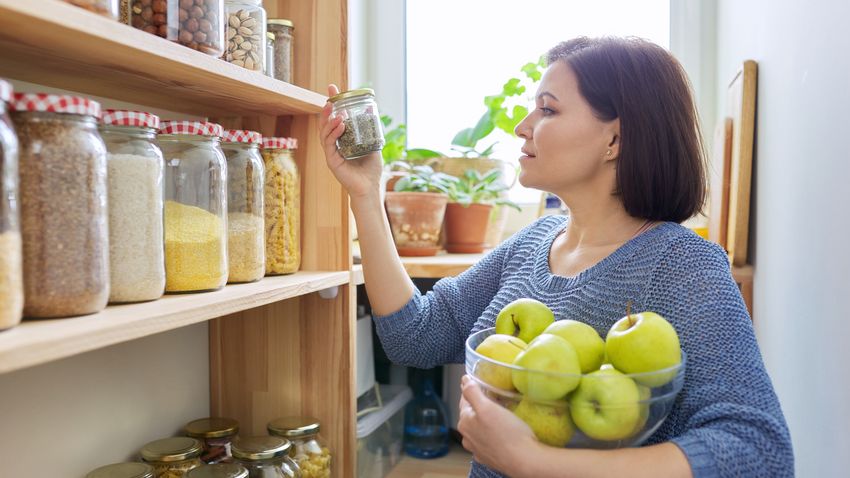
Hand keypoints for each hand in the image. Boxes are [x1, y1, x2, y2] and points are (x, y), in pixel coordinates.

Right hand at [318, 84, 383, 198]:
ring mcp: (331, 153)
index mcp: (342, 140)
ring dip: (330, 121)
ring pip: (324, 133)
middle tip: (330, 96)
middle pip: (326, 123)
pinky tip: (340, 125)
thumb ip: (370, 129)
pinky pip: (329, 144)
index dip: (332, 104)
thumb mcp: (373, 144)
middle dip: (327, 108)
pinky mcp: (332, 160)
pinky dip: (333, 133)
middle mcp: (334, 145)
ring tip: (337, 112)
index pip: (334, 119)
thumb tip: (372, 109)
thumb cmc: (371, 169)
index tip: (332, 89)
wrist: (370, 188)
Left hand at [457, 375, 542, 476]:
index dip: (473, 390)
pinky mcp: (489, 458)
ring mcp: (477, 450)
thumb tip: (463, 380)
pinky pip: (487, 441)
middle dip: (480, 406)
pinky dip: (491, 435)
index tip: (482, 385)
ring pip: (479, 429)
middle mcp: (467, 438)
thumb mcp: (487, 407)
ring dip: (485, 422)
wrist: (523, 460)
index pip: (464, 400)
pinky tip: (501, 433)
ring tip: (499, 416)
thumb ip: (472, 392)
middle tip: (493, 399)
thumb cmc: (506, 432)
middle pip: (471, 415)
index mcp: (465, 423)